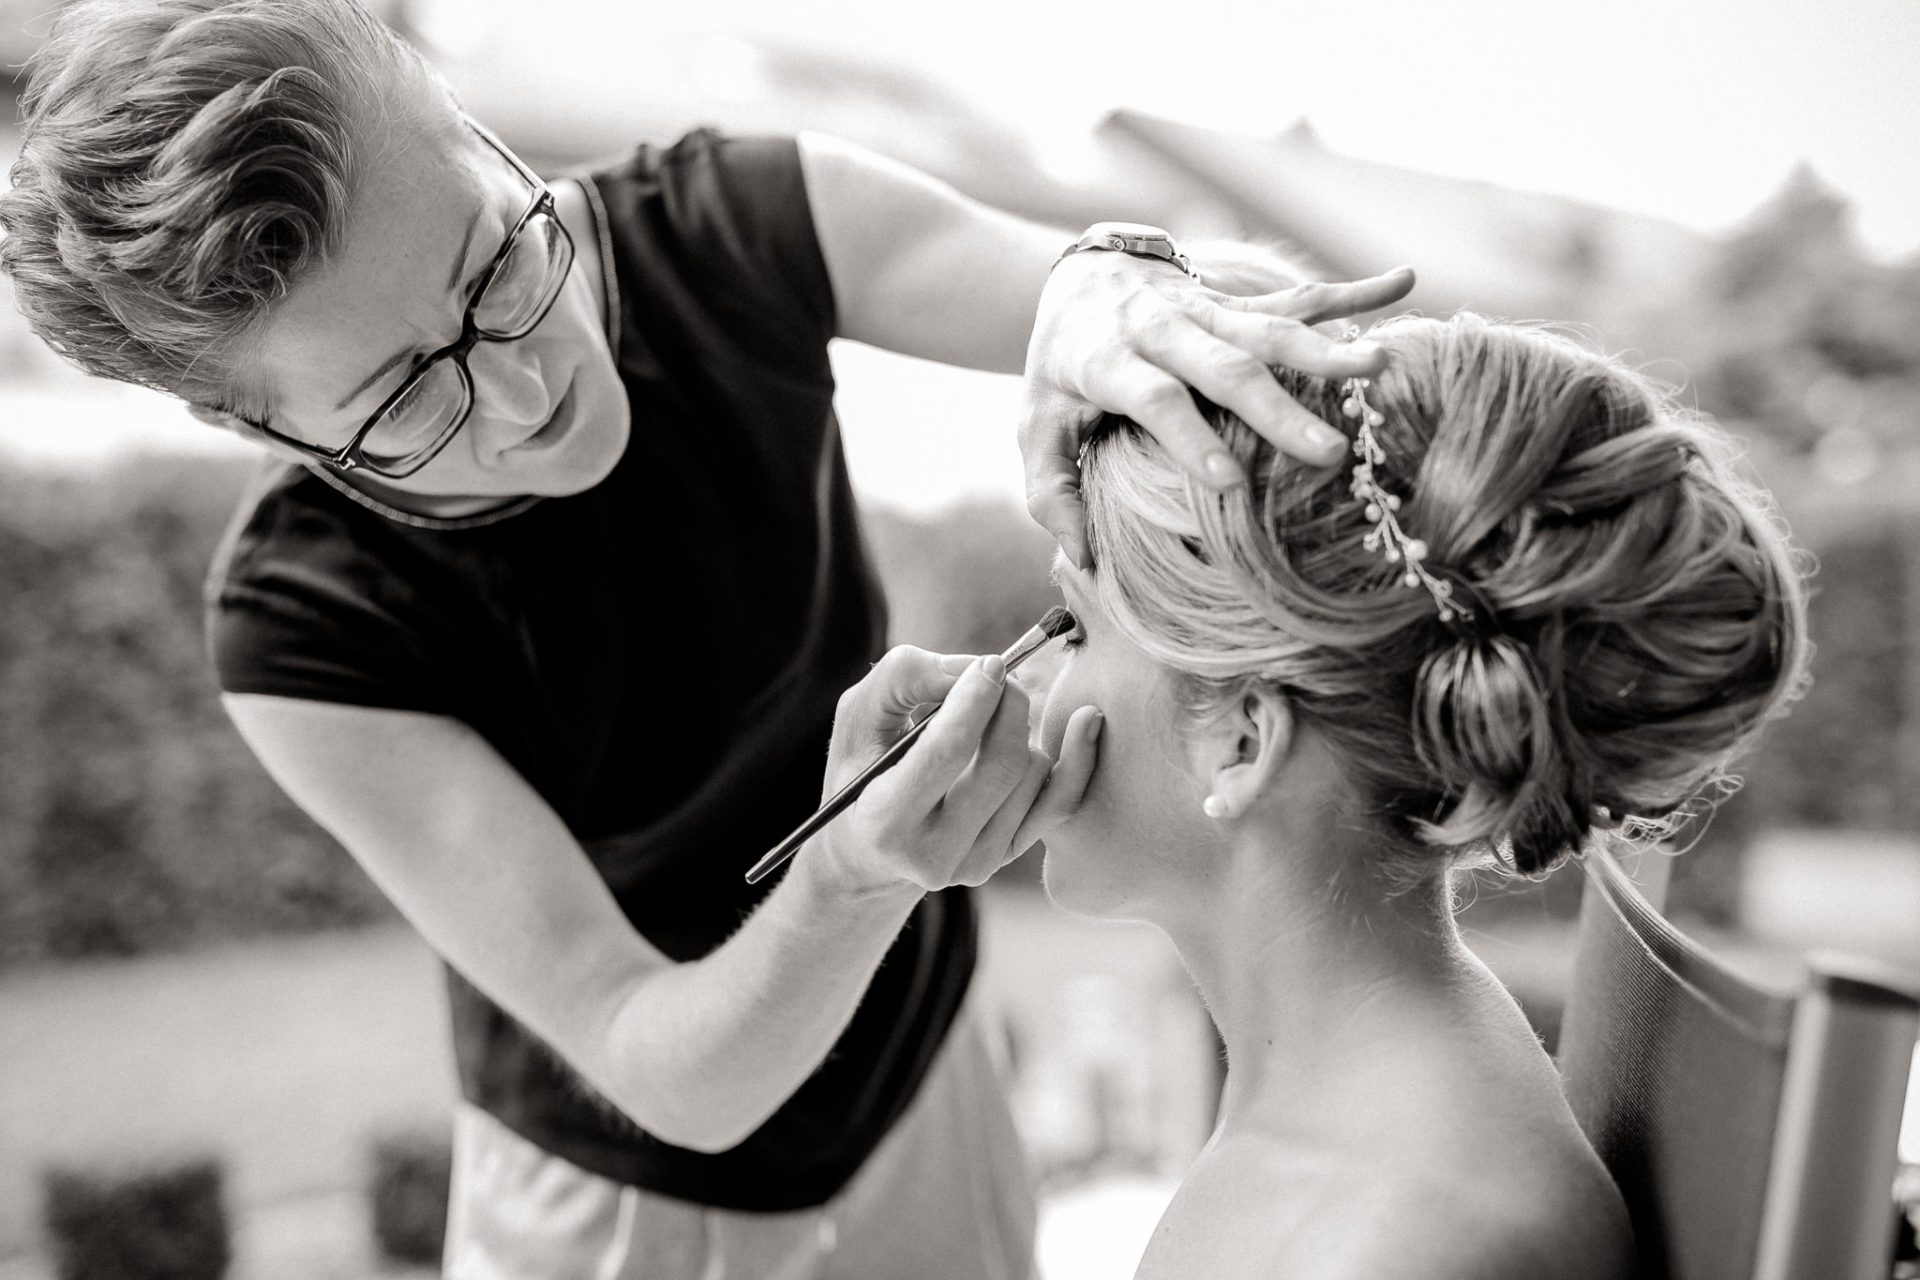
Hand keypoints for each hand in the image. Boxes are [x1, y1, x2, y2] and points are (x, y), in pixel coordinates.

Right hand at [809, 647, 1099, 896]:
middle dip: (1009, 706)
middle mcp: (934, 854)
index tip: (989, 664)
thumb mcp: (859, 717)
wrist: (869, 850)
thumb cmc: (862, 769)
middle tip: (1000, 676)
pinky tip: (1086, 723)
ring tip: (988, 721)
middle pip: (1002, 765)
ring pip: (1032, 774)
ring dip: (1019, 729)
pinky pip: (1060, 801)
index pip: (947, 752)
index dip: (976, 699)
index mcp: (885, 820)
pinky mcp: (1006, 857)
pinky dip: (1075, 757)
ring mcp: (976, 863)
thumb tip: (979, 670)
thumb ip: (905, 679)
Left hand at [1021, 260, 1416, 567]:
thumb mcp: (1036, 430)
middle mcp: (1162, 328)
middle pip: (1224, 366)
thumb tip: (1082, 557)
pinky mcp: (1238, 301)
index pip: (1155, 399)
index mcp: (1110, 362)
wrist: (1076, 280)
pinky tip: (1403, 284)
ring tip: (1378, 367)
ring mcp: (1205, 309)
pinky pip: (1297, 296)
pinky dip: (1352, 293)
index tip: (1229, 482)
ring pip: (1268, 327)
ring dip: (1325, 348)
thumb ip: (1050, 494)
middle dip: (1277, 410)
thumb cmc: (1060, 372)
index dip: (1188, 437)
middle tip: (1329, 453)